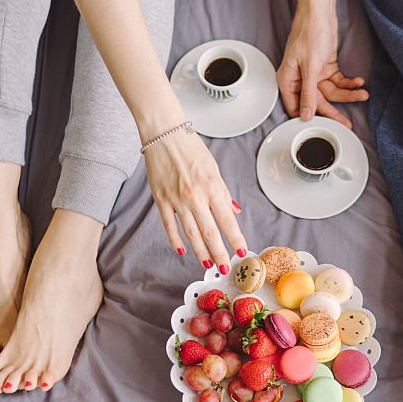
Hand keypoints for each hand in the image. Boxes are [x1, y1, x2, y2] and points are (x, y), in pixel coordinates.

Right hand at [143, 131, 245, 270]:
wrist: (164, 134)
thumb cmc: (191, 148)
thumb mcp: (214, 169)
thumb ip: (223, 193)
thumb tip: (234, 212)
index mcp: (212, 187)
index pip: (227, 221)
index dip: (235, 239)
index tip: (241, 252)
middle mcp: (195, 196)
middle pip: (210, 233)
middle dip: (219, 253)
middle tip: (225, 268)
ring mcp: (176, 200)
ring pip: (191, 234)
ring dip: (201, 252)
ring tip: (208, 263)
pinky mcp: (161, 200)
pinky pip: (169, 226)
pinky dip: (176, 240)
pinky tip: (183, 251)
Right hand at [277, 0, 367, 127]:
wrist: (320, 13)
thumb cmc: (308, 33)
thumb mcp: (309, 67)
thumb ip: (308, 93)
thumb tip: (305, 114)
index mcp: (289, 81)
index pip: (296, 107)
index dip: (310, 118)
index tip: (324, 128)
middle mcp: (300, 80)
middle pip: (317, 102)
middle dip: (335, 111)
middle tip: (347, 123)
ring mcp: (314, 75)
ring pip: (331, 93)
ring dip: (348, 94)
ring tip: (362, 94)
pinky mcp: (326, 69)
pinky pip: (338, 82)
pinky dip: (348, 83)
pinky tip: (358, 82)